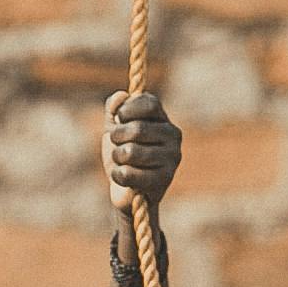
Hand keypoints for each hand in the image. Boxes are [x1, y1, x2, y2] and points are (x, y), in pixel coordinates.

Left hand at [102, 91, 180, 211]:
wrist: (127, 190)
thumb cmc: (122, 154)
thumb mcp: (115, 128)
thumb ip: (114, 108)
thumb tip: (121, 96)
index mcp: (162, 119)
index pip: (150, 103)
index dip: (128, 109)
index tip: (118, 118)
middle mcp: (173, 135)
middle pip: (137, 128)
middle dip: (117, 136)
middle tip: (115, 143)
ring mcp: (172, 158)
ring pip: (131, 152)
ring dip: (116, 157)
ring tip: (120, 161)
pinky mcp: (164, 180)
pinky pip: (129, 174)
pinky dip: (117, 175)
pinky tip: (122, 176)